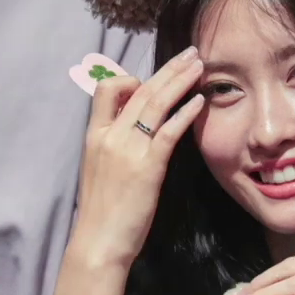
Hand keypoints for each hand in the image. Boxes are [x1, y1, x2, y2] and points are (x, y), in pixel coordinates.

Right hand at [46, 48, 204, 294]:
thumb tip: (134, 130)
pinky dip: (185, 112)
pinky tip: (199, 101)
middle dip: (168, 69)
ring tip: (199, 65)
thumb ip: (116, 145)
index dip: (129, 78)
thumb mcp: (101, 170)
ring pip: (155, 103)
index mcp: (94, 135)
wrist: (99, 241)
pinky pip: (168, 131)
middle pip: (139, 90)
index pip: (106, 90)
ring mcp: (128, 149)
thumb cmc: (103, 212)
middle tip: (190, 53)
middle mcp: (109, 136)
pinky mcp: (147, 166)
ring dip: (180, 81)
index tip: (150, 79)